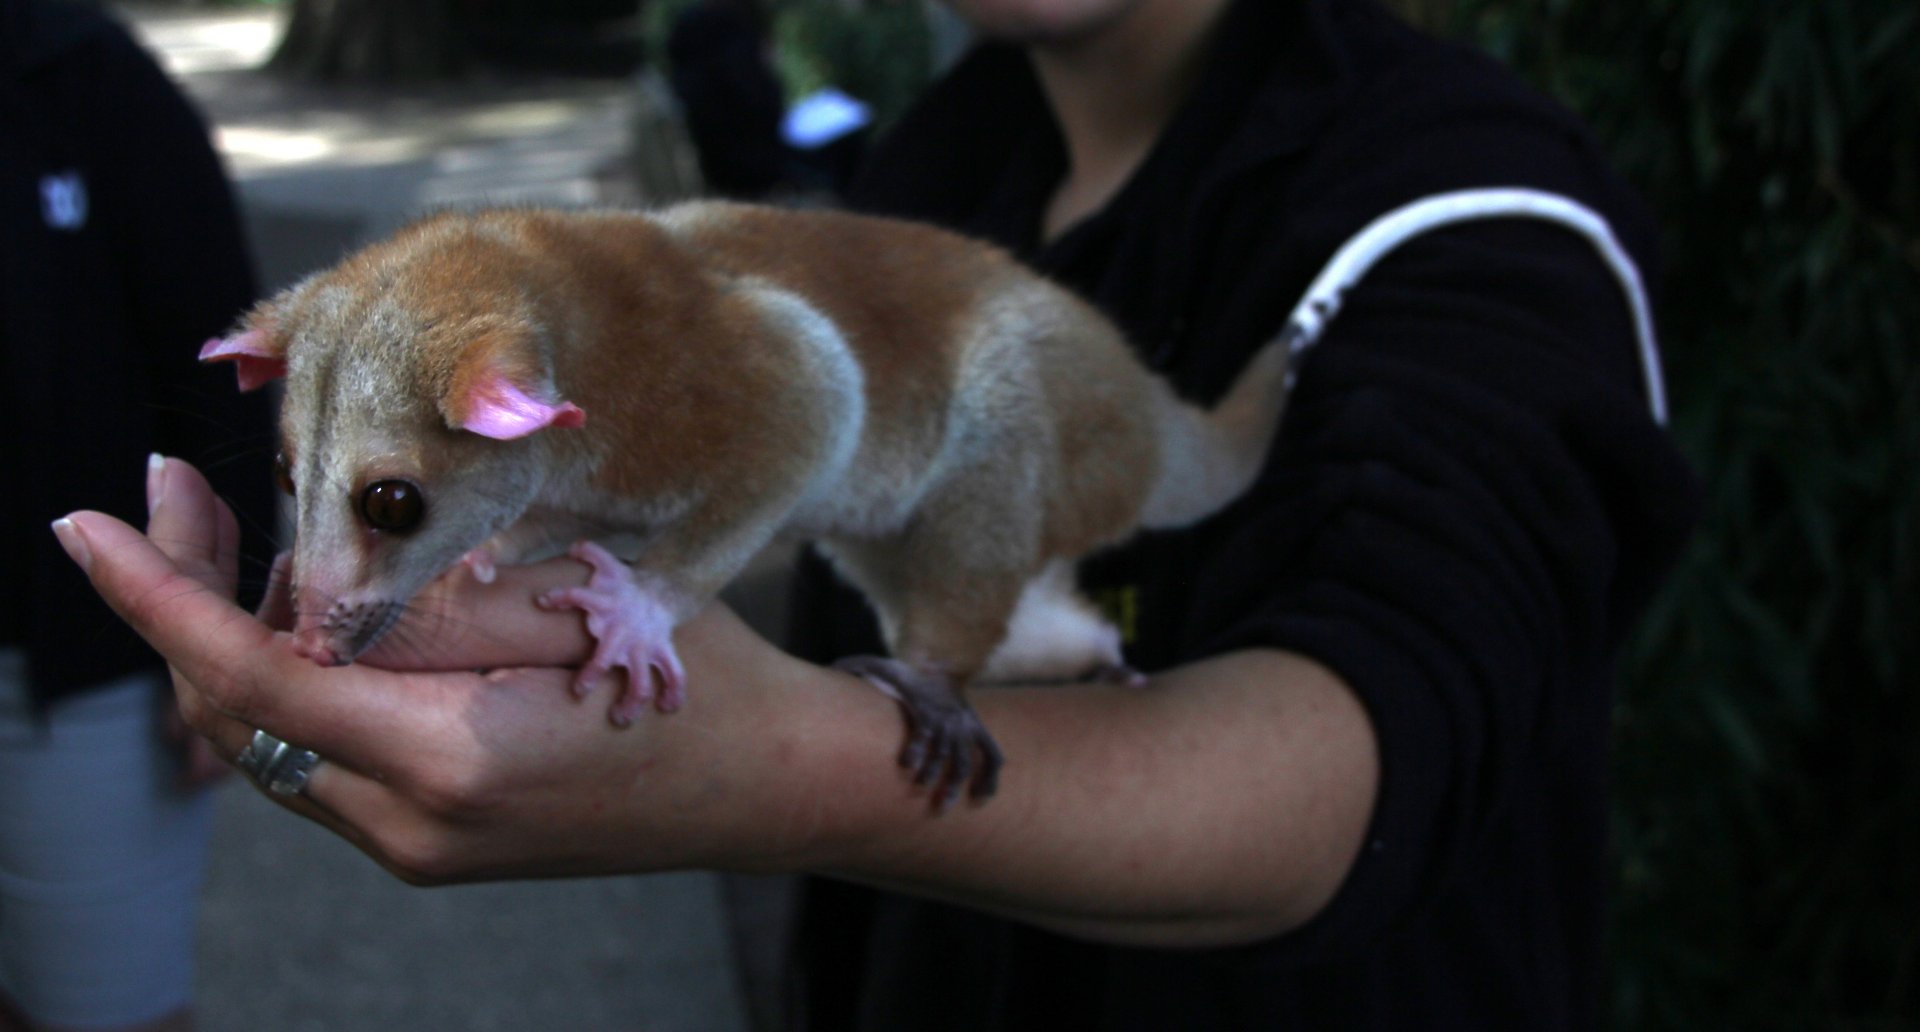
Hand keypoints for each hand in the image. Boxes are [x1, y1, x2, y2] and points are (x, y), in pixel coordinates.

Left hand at [56, 458, 875, 883]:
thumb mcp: (568, 602)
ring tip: (249, 531)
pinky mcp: (434, 839)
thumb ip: (427, 597)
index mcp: (446, 761)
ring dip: (243, 635)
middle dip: (188, 599)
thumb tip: (308, 574)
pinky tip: (324, 606)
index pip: (254, 676)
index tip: (88, 525)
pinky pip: (324, 755)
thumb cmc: (697, 682)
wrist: (771, 783)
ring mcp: (418, 845)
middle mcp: (410, 827)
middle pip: (239, 714)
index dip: (157, 596)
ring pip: (274, 737)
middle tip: (179, 489)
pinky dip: (300, 677)